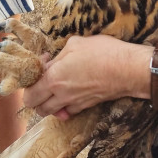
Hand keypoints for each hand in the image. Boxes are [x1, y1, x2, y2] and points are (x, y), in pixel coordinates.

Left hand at [23, 35, 151, 118]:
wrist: (127, 69)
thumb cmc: (102, 52)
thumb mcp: (75, 44)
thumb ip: (58, 55)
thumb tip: (51, 62)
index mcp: (54, 78)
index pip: (29, 93)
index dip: (30, 80)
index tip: (43, 64)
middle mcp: (61, 95)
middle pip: (37, 107)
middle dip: (35, 96)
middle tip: (43, 81)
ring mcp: (74, 103)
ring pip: (51, 113)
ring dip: (49, 103)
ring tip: (55, 89)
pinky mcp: (86, 106)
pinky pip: (68, 112)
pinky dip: (64, 107)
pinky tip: (70, 94)